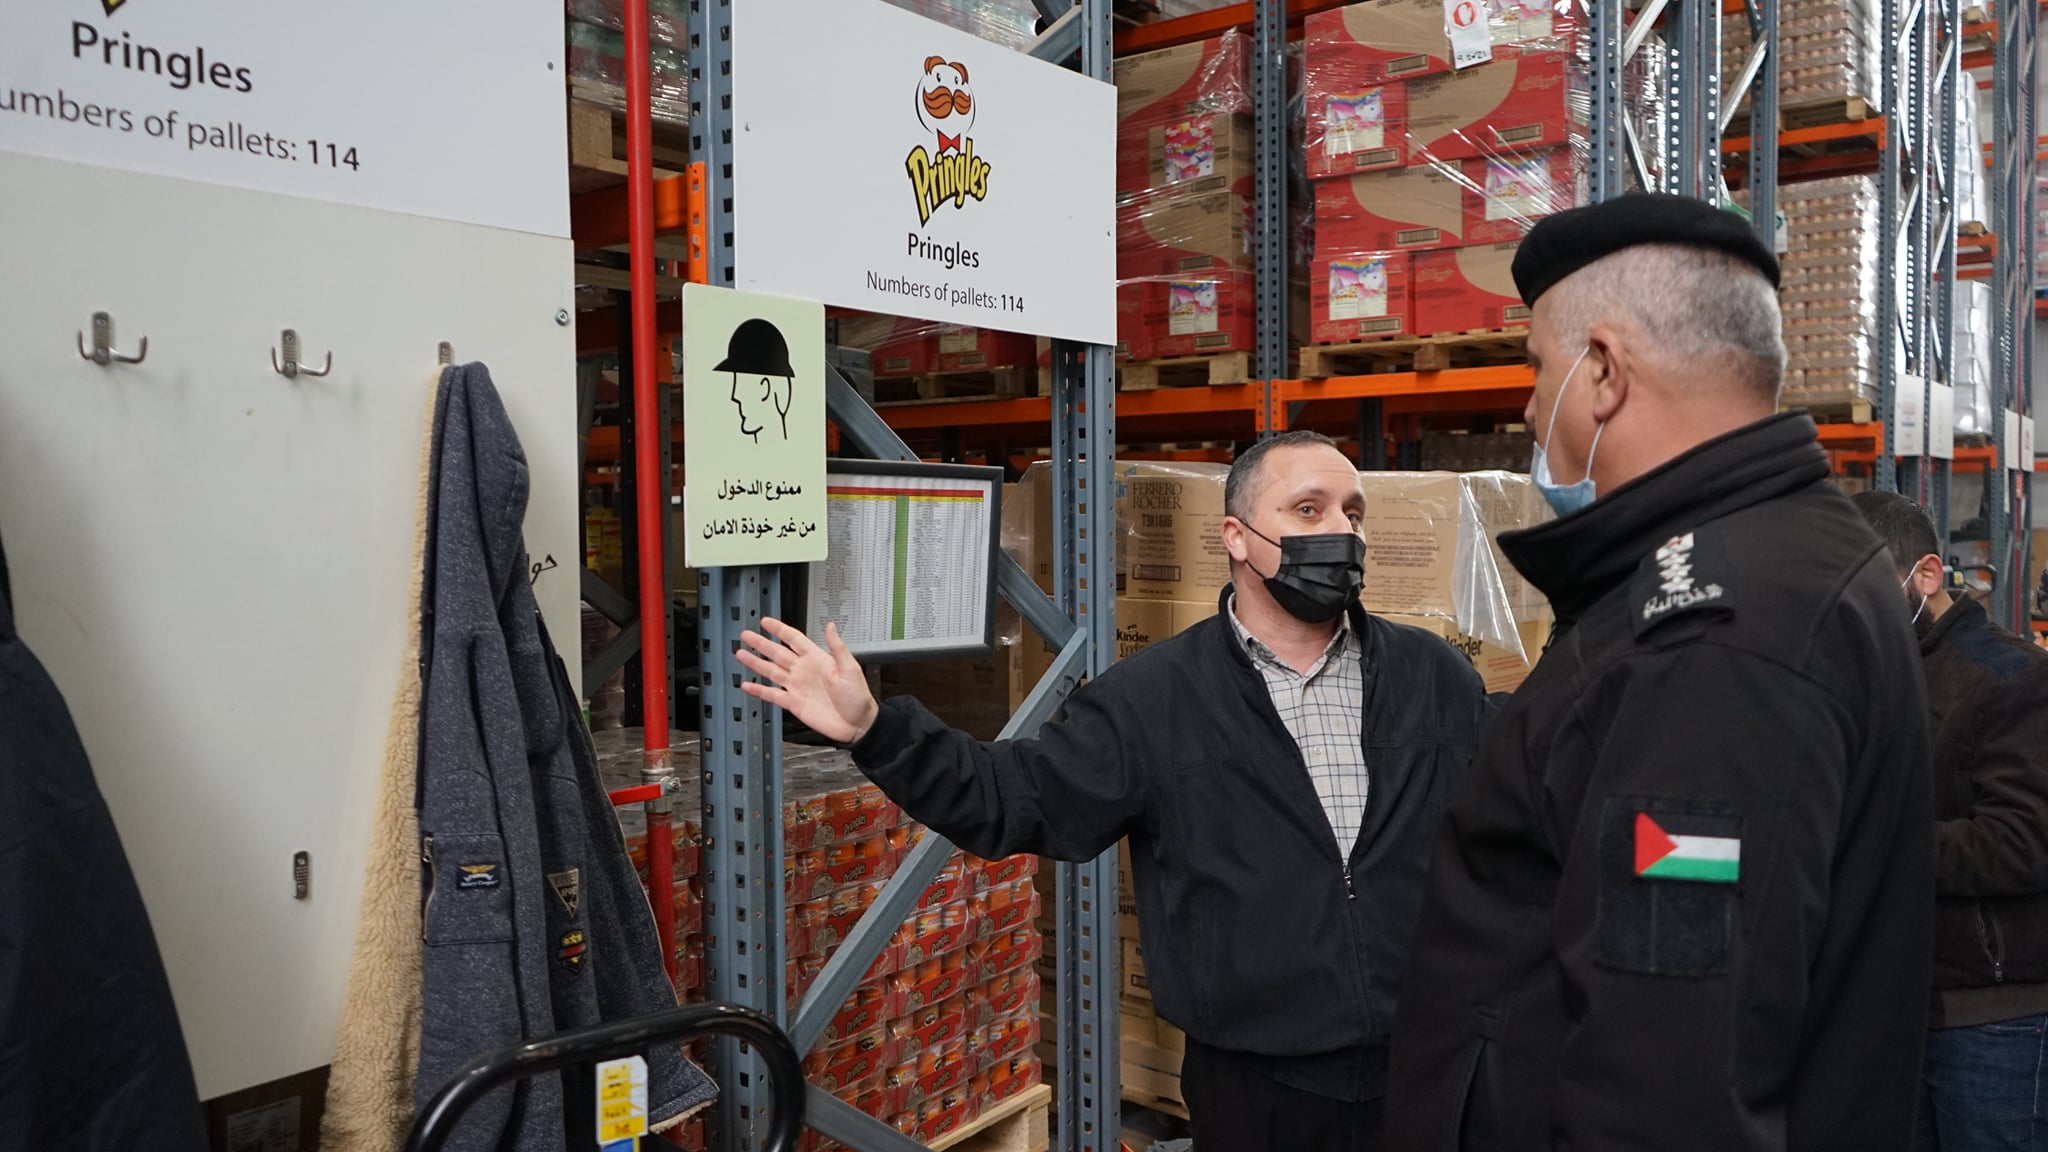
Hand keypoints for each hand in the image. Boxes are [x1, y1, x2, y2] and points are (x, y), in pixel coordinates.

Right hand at [735, 618, 879, 743]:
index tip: (766, 622)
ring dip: (756, 663)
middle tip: (746, 635)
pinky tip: (747, 685)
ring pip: (771, 671)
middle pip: (777, 653)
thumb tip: (831, 626)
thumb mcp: (850, 669)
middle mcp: (804, 671)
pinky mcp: (794, 703)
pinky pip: (772, 694)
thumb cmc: (858, 697)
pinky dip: (759, 690)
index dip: (780, 630)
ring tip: (741, 654)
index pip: (794, 639)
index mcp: (817, 659)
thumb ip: (837, 648)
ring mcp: (797, 687)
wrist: (857, 724)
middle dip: (761, 644)